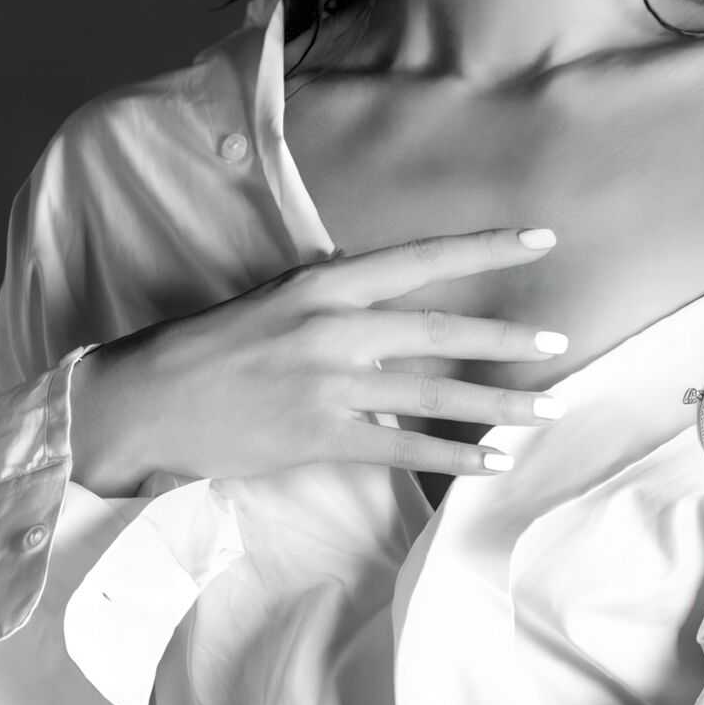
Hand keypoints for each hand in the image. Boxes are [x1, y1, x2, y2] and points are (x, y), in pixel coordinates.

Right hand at [70, 224, 565, 491]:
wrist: (143, 402)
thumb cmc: (204, 351)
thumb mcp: (271, 303)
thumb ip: (330, 301)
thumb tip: (378, 299)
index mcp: (321, 284)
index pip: (421, 259)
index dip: (485, 248)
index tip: (540, 240)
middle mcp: (333, 328)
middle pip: (443, 330)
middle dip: (508, 338)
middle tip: (559, 343)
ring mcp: (329, 385)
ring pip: (436, 394)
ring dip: (501, 404)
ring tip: (549, 410)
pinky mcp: (320, 436)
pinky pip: (405, 447)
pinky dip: (455, 457)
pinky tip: (494, 464)